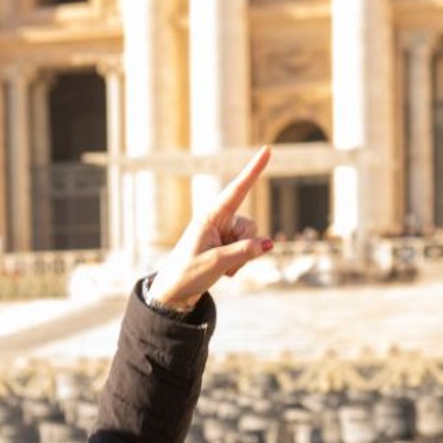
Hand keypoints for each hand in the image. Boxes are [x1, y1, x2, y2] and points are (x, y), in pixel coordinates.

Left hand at [150, 146, 274, 309]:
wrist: (174, 293)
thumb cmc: (187, 274)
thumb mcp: (216, 263)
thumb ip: (244, 252)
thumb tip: (269, 244)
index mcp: (210, 217)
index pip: (237, 190)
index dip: (253, 170)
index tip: (266, 149)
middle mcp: (218, 221)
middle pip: (250, 225)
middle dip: (247, 246)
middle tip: (226, 264)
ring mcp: (223, 234)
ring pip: (251, 239)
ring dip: (242, 257)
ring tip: (221, 269)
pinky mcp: (226, 246)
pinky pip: (247, 250)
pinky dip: (240, 263)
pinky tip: (223, 272)